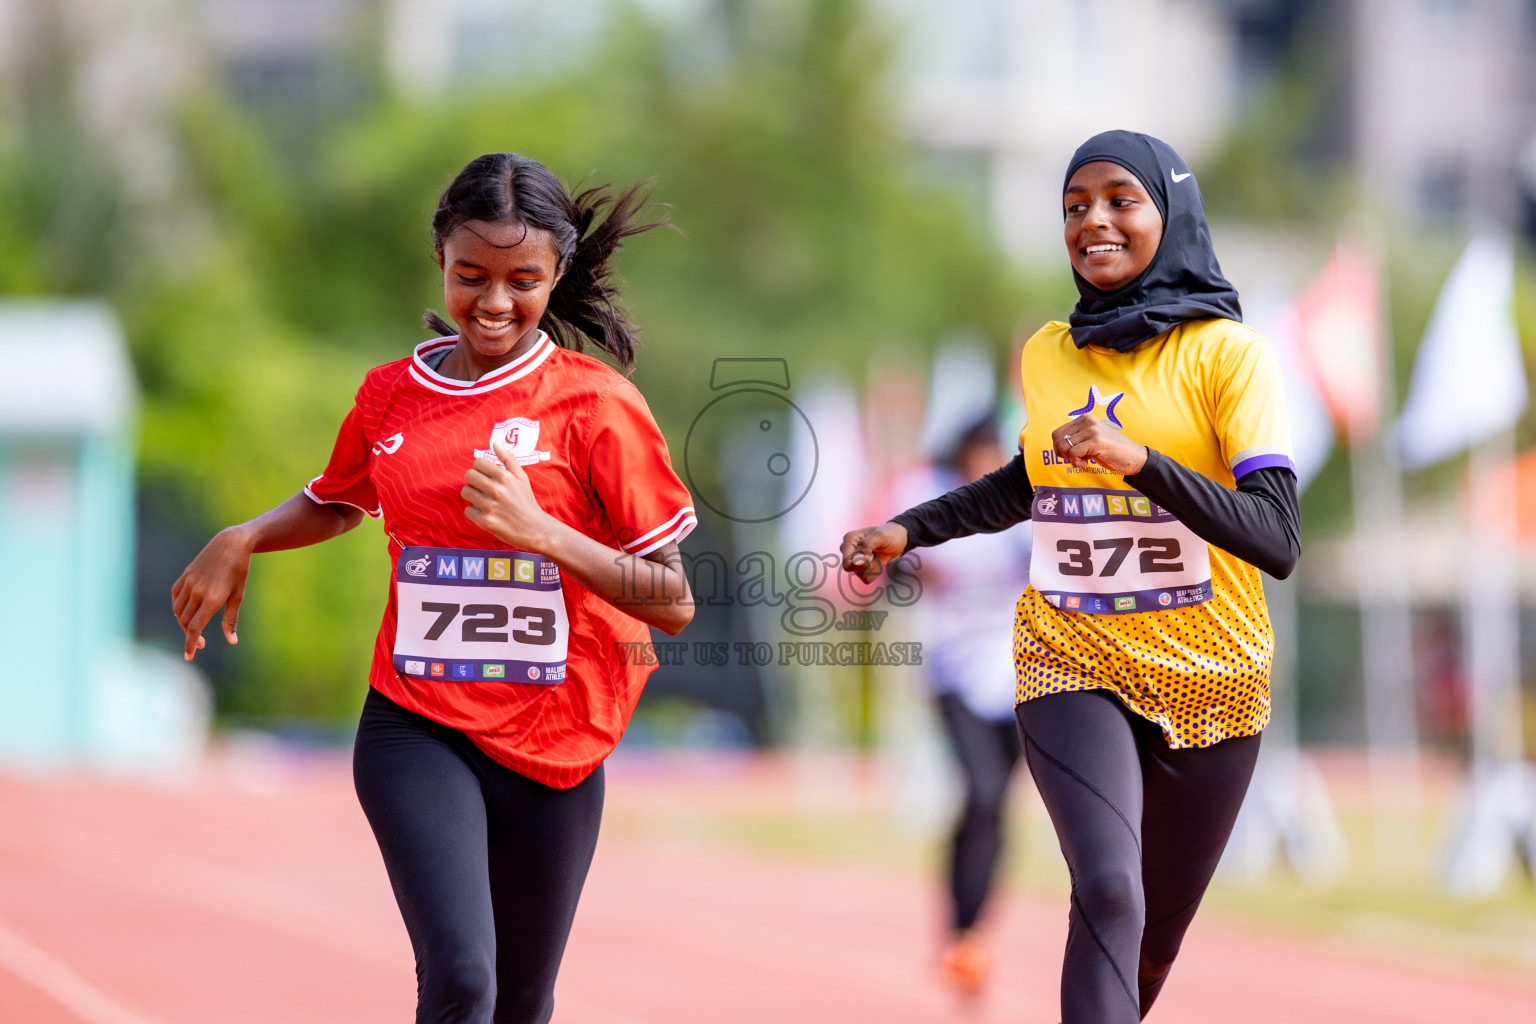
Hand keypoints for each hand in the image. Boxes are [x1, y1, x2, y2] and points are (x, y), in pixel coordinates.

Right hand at [172, 526, 254, 660]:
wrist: (231, 544)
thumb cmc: (239, 571)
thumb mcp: (238, 596)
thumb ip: (231, 619)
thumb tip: (232, 641)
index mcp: (212, 599)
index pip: (194, 628)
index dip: (189, 644)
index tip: (189, 656)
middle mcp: (197, 592)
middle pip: (185, 622)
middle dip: (190, 636)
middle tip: (200, 643)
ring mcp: (189, 583)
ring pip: (178, 611)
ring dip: (183, 623)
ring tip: (194, 628)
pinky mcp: (185, 575)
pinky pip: (176, 597)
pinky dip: (177, 607)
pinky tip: (185, 612)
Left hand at [462, 440, 554, 549]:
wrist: (535, 528)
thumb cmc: (527, 501)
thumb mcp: (522, 477)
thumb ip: (508, 459)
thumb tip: (495, 443)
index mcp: (504, 476)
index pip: (477, 463)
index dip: (480, 469)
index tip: (486, 476)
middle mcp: (495, 489)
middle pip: (468, 476)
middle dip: (474, 481)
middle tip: (483, 489)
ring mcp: (489, 506)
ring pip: (466, 492)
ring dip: (472, 496)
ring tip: (484, 501)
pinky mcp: (485, 521)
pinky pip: (468, 510)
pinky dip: (474, 512)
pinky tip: (485, 513)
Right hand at [839, 521, 907, 583]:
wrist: (899, 540)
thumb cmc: (890, 534)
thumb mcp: (880, 536)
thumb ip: (866, 546)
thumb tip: (856, 562)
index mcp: (849, 539)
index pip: (847, 563)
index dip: (860, 564)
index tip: (872, 555)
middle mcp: (848, 549)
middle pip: (851, 569)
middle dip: (867, 565)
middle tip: (876, 554)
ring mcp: (854, 558)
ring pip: (859, 574)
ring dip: (872, 568)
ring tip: (878, 556)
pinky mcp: (861, 566)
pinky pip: (865, 578)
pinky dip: (874, 572)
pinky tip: (878, 562)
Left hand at [1051, 413, 1147, 474]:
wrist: (1133, 457)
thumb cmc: (1110, 451)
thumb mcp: (1090, 439)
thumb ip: (1076, 436)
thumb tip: (1056, 443)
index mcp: (1084, 418)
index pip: (1056, 433)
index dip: (1058, 448)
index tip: (1070, 455)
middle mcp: (1087, 421)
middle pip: (1058, 440)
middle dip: (1063, 454)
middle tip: (1077, 459)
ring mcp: (1092, 430)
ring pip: (1064, 447)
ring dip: (1071, 459)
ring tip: (1084, 460)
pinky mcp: (1096, 441)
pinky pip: (1073, 454)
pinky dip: (1077, 463)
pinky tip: (1088, 462)